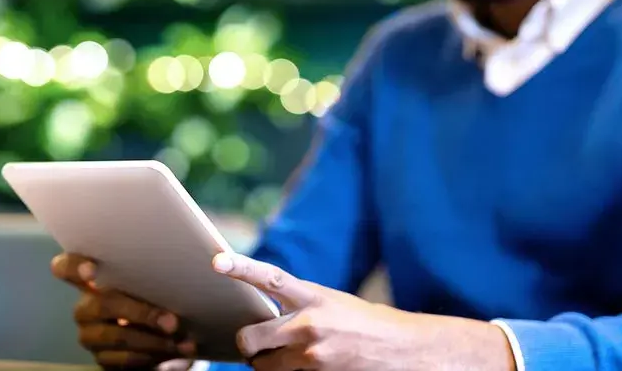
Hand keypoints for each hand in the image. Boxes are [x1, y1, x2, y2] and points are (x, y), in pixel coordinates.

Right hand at [52, 253, 196, 369]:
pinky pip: (125, 361)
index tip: (94, 269)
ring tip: (184, 342)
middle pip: (101, 304)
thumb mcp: (162, 279)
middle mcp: (85, 307)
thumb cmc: (163, 296)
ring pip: (117, 337)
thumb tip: (197, 259)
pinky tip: (176, 354)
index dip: (74, 266)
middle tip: (173, 320)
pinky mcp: (103, 360)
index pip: (65, 268)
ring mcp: (91, 336)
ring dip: (155, 340)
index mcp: (93, 279)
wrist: (169, 334)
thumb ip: (159, 269)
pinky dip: (155, 357)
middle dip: (140, 312)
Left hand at [212, 253, 515, 370]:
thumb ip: (298, 308)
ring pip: (262, 367)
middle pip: (250, 339)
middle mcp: (309, 326)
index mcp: (314, 297)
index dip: (241, 267)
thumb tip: (267, 323)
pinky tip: (308, 367)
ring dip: (268, 365)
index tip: (215, 261)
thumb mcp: (334, 304)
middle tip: (258, 345)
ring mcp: (312, 357)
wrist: (406, 351)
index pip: (270, 278)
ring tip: (291, 358)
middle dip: (249, 345)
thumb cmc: (367, 325)